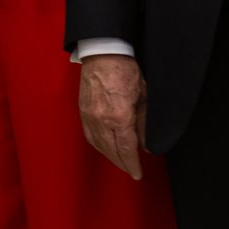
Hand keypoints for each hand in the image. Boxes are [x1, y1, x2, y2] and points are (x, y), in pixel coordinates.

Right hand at [77, 55, 147, 179]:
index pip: (126, 149)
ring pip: (99, 145)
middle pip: (112, 151)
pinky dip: (98, 145)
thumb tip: (146, 144)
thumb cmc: (125, 71)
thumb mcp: (143, 97)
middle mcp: (102, 120)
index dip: (132, 164)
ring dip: (110, 156)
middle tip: (131, 171)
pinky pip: (89, 136)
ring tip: (120, 162)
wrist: (103, 54)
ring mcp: (90, 116)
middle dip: (122, 163)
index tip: (137, 174)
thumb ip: (144, 123)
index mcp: (120, 117)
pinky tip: (105, 147)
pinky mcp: (83, 111)